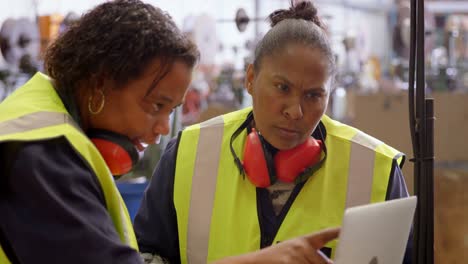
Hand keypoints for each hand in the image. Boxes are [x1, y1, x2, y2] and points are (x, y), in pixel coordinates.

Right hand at [214, 227, 339, 263]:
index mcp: (303, 241)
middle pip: (324, 263)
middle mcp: (302, 247)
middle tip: (306, 262)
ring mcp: (296, 257)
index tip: (346, 229)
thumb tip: (329, 263)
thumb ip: (308, 257)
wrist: (253, 263)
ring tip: (293, 262)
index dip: (337, 232)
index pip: (324, 235)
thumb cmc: (273, 260)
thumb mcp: (291, 254)